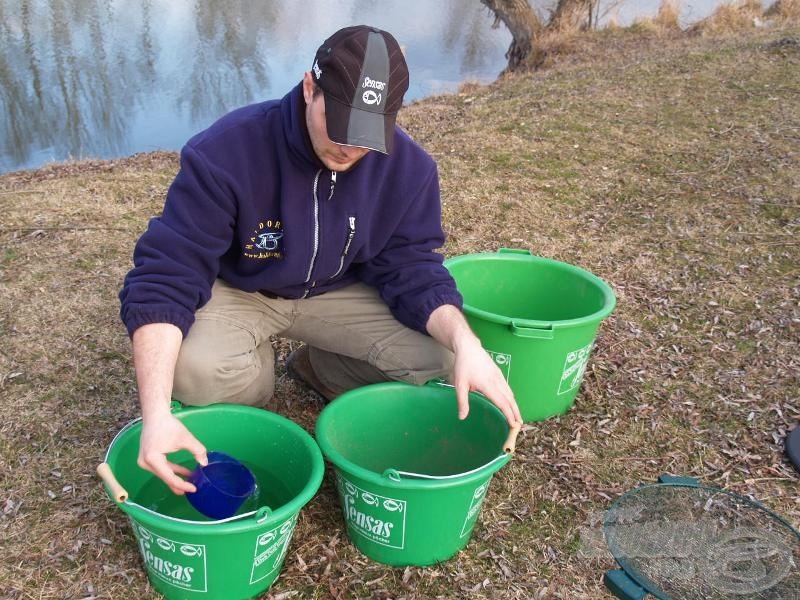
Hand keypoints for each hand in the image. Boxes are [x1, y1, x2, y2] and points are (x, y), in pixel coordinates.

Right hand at [138, 413, 207, 494]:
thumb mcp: (185, 438)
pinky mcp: (147, 458)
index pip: (169, 477)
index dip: (182, 484)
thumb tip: (205, 463)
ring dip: (176, 476)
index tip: (194, 488)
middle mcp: (145, 463)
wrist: (155, 415)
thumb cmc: (169, 425)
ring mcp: (144, 461)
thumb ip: (197, 450)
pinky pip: (161, 468)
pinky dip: (172, 470)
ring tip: (190, 481)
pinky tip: (184, 472)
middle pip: (165, 477)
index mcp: (152, 459)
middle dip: (179, 483)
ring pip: (163, 473)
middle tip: (193, 488)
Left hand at [426, 304, 522, 426]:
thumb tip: (462, 417)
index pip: (502, 402)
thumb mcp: (459, 384)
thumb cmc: (463, 365)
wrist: (468, 347)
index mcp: (488, 385)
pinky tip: (509, 400)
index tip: (513, 424)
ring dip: (514, 405)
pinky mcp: (498, 373)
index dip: (508, 414)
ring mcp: (499, 376)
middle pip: (510, 399)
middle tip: (519, 424)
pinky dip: (511, 397)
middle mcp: (497, 381)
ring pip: (510, 393)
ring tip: (516, 415)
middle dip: (515, 412)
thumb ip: (462, 401)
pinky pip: (507, 387)